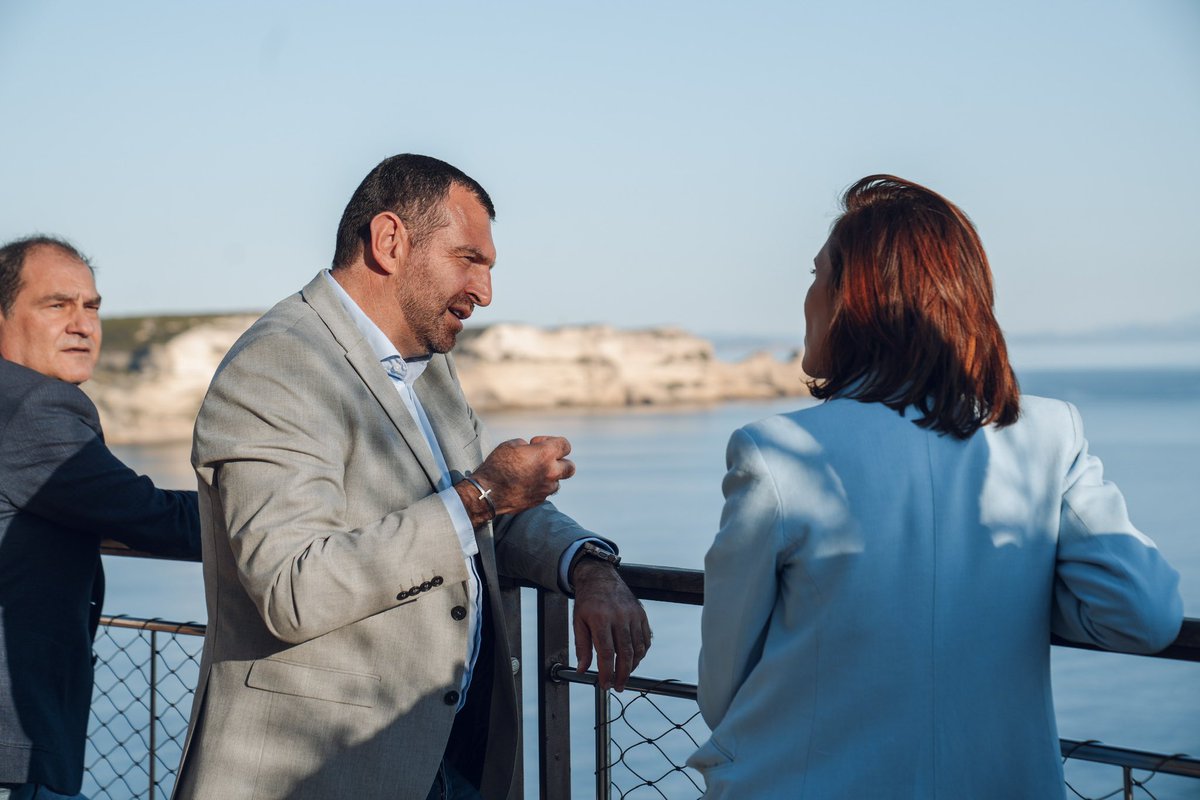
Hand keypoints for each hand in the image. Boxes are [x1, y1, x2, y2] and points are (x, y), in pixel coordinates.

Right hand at [463, 436, 575, 521]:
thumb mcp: (511, 445)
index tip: (537, 444)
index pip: (565, 445)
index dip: (552, 441)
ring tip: (532, 473)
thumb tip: (532, 450)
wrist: (487, 492)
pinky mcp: (539, 501)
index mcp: (545, 455)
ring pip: (557, 482)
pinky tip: (525, 484)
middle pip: (570, 467)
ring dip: (549, 476)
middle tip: (544, 460)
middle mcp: (550, 473)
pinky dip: (539, 487)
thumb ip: (528, 446)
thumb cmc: (497, 465)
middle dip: (561, 462)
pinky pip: (545, 492)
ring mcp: (546, 489)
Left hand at [572, 560, 651, 691]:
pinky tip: (634, 660)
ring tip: (624, 675)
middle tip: (617, 686)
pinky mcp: (641, 614)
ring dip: (633, 666)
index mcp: (600, 619)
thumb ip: (581, 647)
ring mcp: (633, 615)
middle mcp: (619, 616)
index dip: (606, 672)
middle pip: (625, 653)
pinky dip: (642, 653)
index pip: (606, 653)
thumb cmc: (588, 601)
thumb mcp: (578, 622)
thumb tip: (582, 670)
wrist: (600, 577)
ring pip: (638, 648)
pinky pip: (645, 639)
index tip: (605, 684)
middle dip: (622, 674)